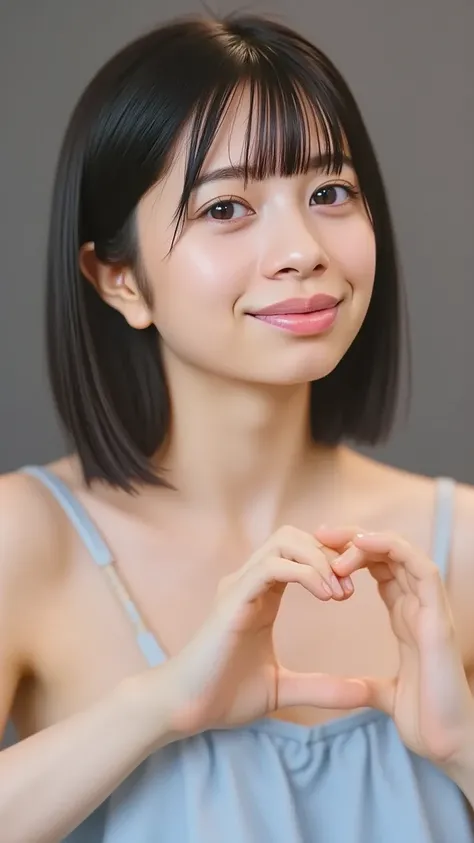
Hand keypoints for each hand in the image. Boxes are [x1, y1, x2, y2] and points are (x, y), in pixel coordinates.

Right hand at [160, 526, 368, 736]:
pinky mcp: (233, 600)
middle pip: (294, 536)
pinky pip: (271, 567)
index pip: (299, 552)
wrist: (185, 709)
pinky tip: (325, 596)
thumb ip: (322, 687)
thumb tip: (363, 695)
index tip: (352, 589)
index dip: (329, 560)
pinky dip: (304, 573)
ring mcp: (240, 586)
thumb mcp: (284, 688)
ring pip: (285, 541)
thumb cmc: (225, 694)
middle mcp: (250, 581)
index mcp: (262, 593)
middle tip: (349, 588)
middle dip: (329, 553)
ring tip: (340, 592)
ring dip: (319, 559)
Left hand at [315, 526, 473, 765]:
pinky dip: (392, 549)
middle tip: (319, 532)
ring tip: (333, 539)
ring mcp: (432, 609)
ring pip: (404, 552)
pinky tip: (361, 544)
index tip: (318, 551)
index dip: (351, 554)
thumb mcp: (387, 694)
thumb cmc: (427, 721)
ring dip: (367, 539)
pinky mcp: (439, 618)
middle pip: (388, 553)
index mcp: (408, 617)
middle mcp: (421, 607)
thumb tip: (351, 686)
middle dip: (353, 537)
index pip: (381, 568)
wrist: (449, 746)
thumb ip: (370, 684)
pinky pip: (421, 569)